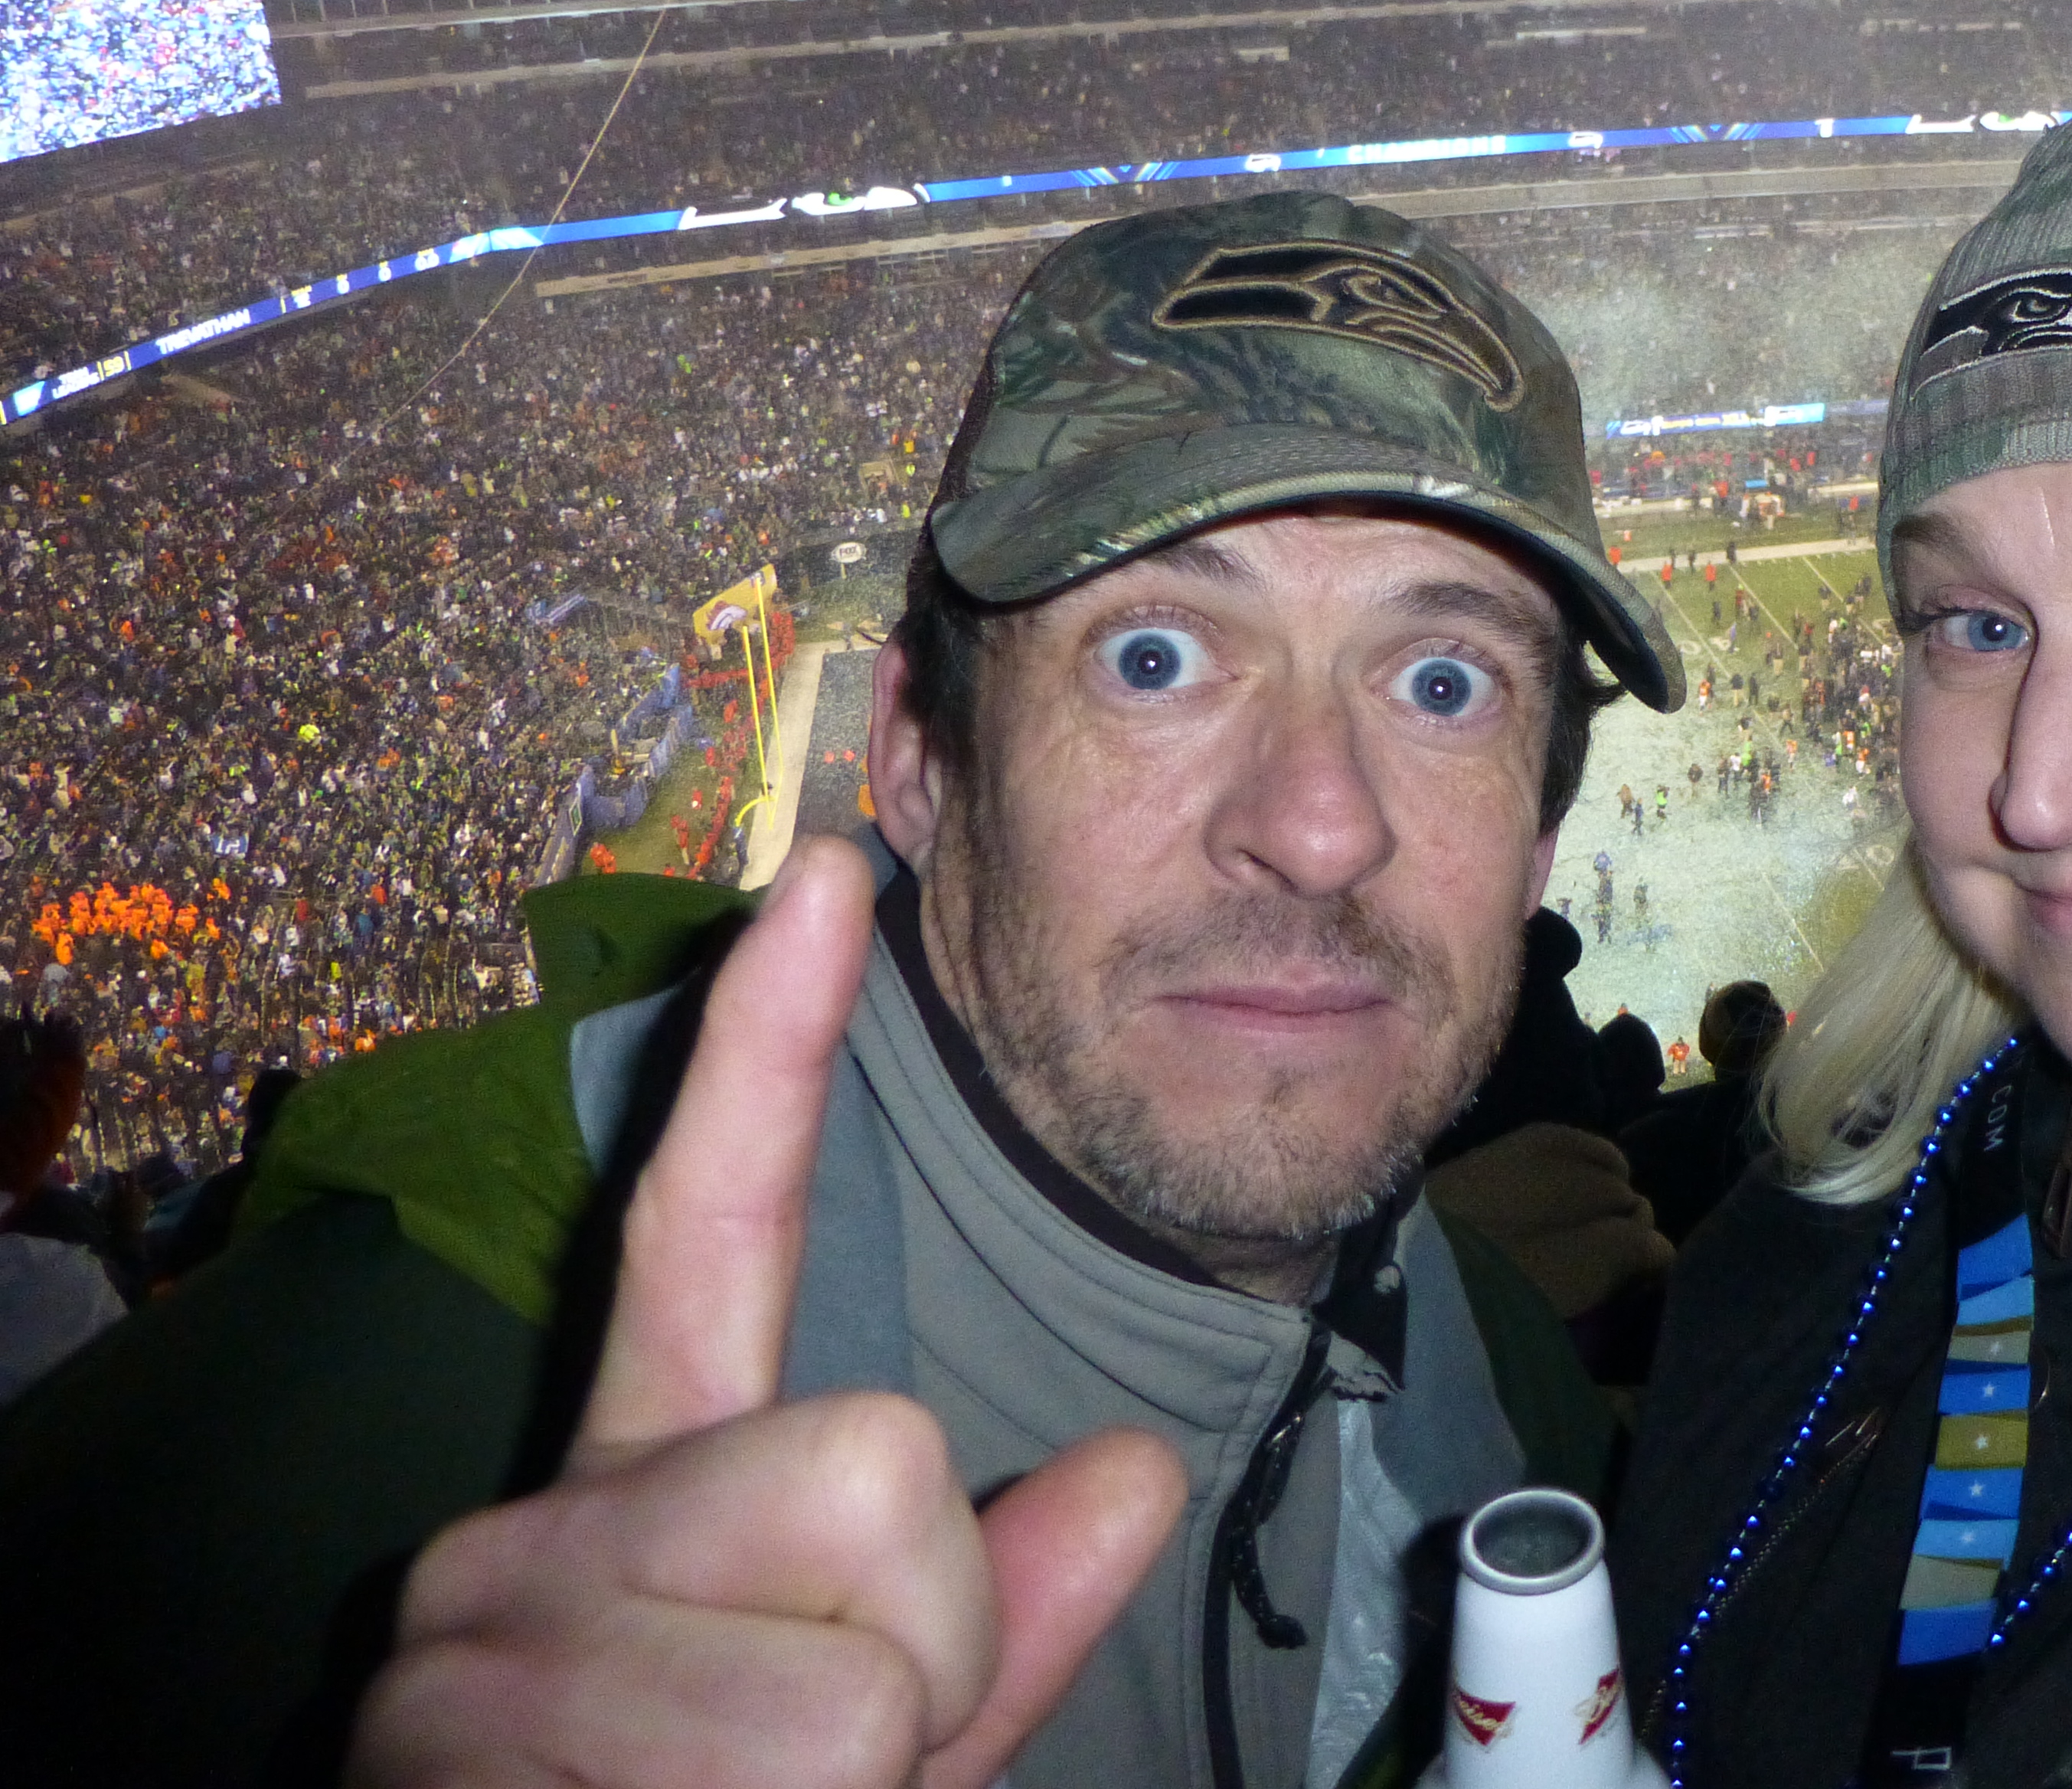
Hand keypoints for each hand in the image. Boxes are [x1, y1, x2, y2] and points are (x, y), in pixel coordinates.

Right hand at [350, 840, 1187, 1786]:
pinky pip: (804, 1753)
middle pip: (875, 1463)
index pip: (708, 1227)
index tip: (832, 865)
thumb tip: (1130, 1479)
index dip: (771, 1046)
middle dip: (919, 1649)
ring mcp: (477, 1648)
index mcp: (643, 1500)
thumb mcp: (888, 1758)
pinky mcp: (452, 1757)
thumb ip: (995, 1627)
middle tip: (821, 1768)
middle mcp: (533, 1537)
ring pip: (853, 1649)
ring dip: (860, 1778)